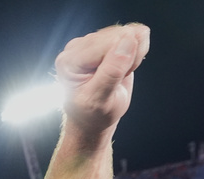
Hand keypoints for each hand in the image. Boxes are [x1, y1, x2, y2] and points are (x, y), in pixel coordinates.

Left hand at [55, 23, 149, 141]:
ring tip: (118, 76)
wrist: (92, 119)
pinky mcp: (104, 40)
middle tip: (117, 80)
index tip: (115, 81)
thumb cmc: (93, 114)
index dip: (123, 60)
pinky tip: (123, 67)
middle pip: (119, 35)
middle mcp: (76, 47)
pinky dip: (134, 51)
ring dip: (132, 55)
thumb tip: (128, 40)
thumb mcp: (101, 100)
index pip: (107, 44)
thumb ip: (112, 71)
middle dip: (128, 57)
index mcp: (69, 61)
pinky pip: (132, 34)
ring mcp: (90, 42)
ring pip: (128, 33)